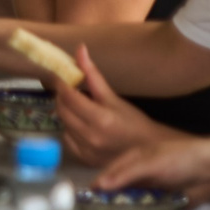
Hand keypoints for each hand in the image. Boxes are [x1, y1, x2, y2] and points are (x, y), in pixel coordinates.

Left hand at [52, 46, 173, 168]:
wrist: (149, 150)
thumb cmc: (134, 121)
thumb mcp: (114, 97)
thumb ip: (93, 75)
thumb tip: (80, 50)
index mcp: (100, 118)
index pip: (69, 97)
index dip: (61, 83)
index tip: (60, 75)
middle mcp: (91, 136)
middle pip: (62, 110)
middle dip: (61, 96)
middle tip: (67, 88)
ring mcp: (87, 151)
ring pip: (63, 124)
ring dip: (65, 112)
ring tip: (75, 105)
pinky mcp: (85, 160)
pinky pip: (67, 140)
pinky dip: (69, 129)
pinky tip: (79, 123)